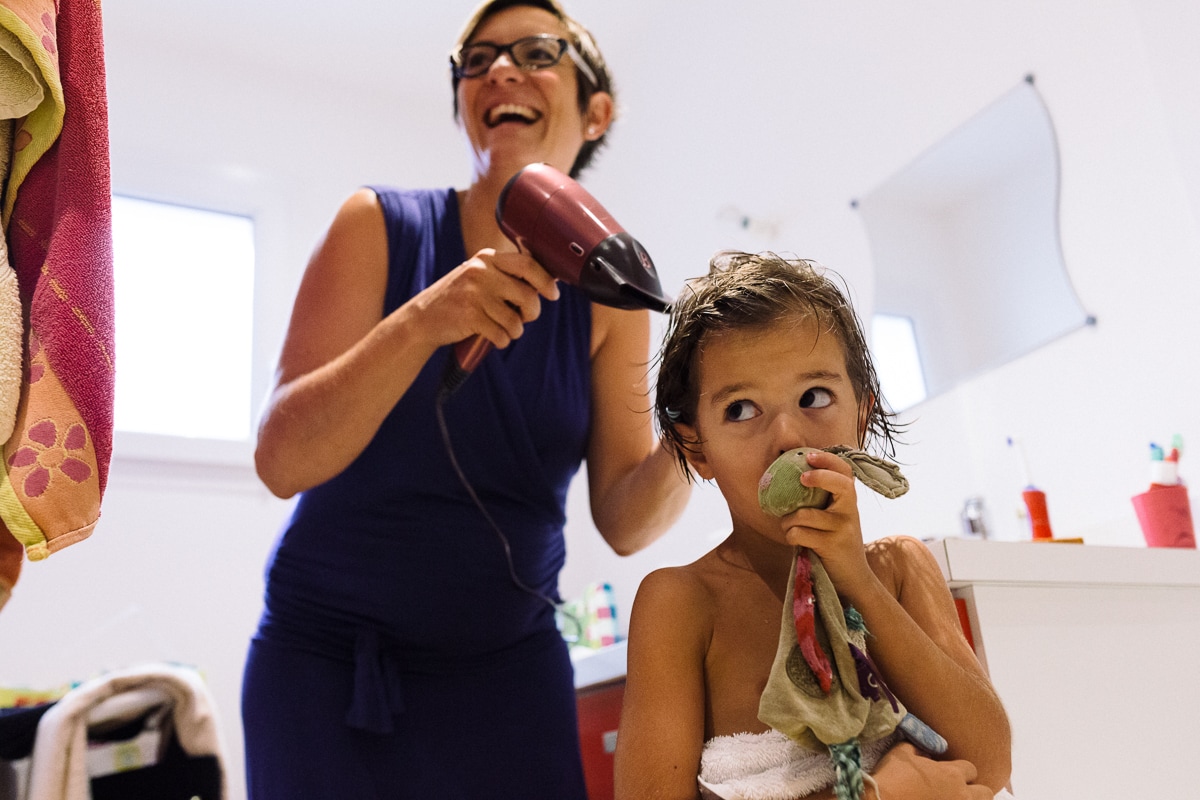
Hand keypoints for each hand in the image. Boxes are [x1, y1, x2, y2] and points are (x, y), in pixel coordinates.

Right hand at [411, 248, 559, 349]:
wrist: (423, 318)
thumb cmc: (458, 300)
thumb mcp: (479, 278)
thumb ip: (506, 276)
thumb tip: (547, 283)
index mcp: (487, 258)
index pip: (527, 264)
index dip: (545, 281)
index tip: (553, 294)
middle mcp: (481, 272)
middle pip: (527, 294)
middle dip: (531, 312)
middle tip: (524, 318)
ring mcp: (475, 293)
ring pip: (515, 319)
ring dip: (514, 331)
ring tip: (502, 329)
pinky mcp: (470, 315)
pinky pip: (502, 334)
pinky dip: (501, 340)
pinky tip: (492, 337)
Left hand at [778, 449, 872, 594]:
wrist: (853, 577)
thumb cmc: (836, 542)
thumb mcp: (836, 518)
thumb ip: (823, 500)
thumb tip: (790, 478)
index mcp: (849, 501)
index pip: (845, 472)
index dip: (828, 459)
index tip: (808, 456)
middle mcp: (850, 511)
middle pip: (841, 485)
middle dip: (819, 477)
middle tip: (801, 479)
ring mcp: (843, 528)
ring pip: (805, 514)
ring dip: (788, 520)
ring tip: (788, 525)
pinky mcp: (831, 545)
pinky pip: (799, 533)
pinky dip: (790, 536)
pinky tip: (794, 540)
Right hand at [870, 742, 993, 799]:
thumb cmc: (891, 778)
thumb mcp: (901, 753)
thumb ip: (917, 747)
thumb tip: (925, 749)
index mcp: (951, 774)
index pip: (971, 769)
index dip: (960, 772)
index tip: (948, 775)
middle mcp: (960, 794)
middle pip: (986, 793)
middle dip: (976, 792)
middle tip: (958, 793)